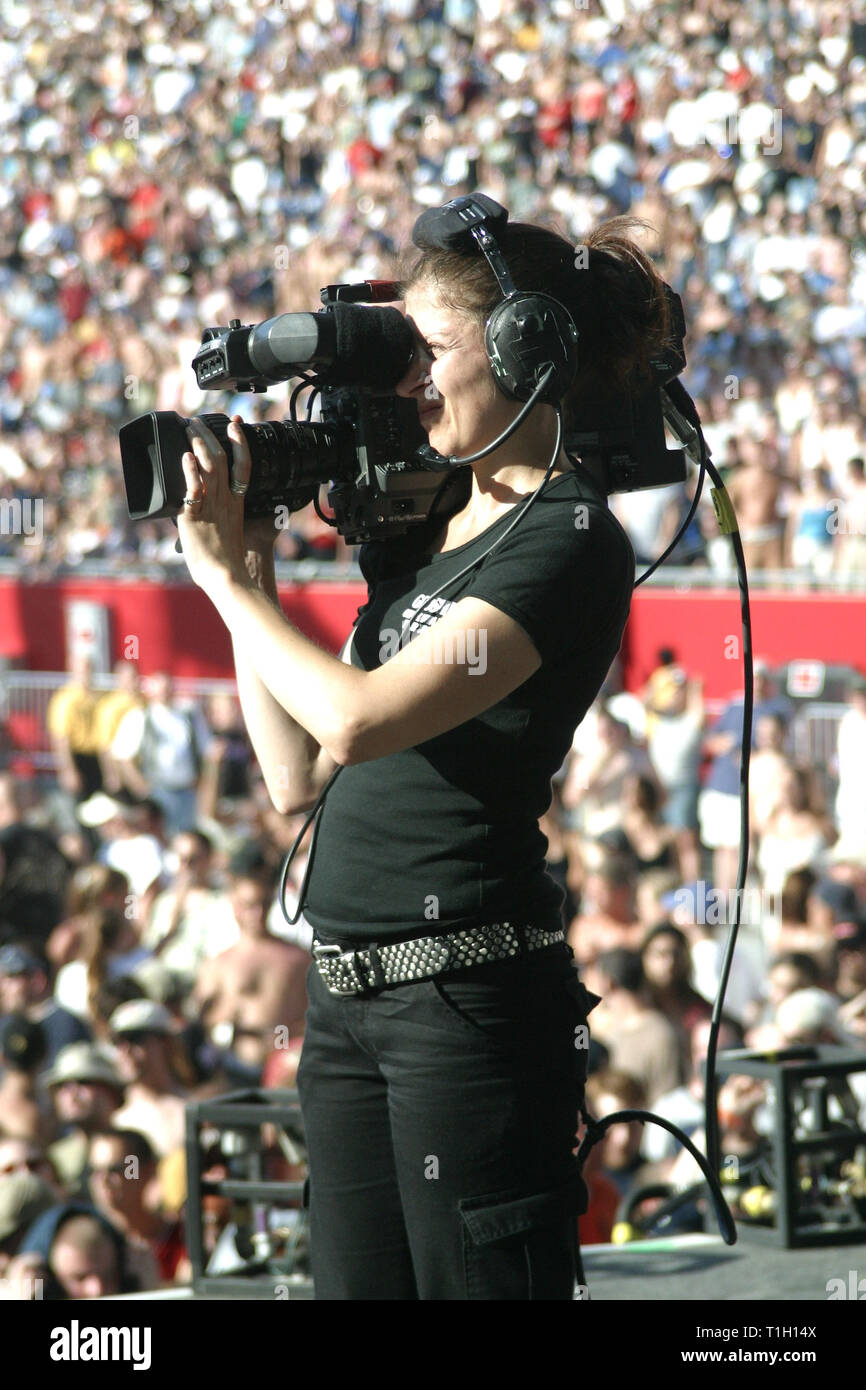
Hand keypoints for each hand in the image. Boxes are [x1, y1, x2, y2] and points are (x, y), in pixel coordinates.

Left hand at [176, 415, 251, 592]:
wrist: (226, 577)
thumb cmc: (226, 564)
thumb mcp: (228, 535)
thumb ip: (220, 521)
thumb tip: (203, 516)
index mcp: (236, 504)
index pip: (243, 465)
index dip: (240, 442)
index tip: (234, 424)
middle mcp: (225, 501)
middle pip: (221, 459)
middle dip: (209, 435)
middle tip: (197, 421)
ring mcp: (211, 507)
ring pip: (208, 467)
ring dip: (198, 444)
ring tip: (188, 429)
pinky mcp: (194, 516)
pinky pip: (194, 488)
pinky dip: (189, 471)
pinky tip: (185, 457)